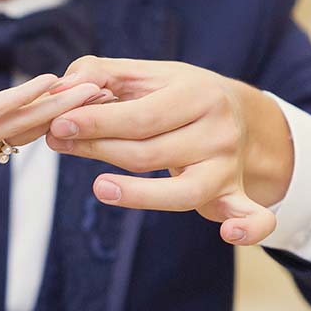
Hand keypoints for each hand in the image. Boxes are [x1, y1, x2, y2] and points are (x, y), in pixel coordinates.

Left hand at [0, 75, 103, 182]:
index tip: (70, 94)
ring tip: (93, 87)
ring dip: (56, 103)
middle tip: (101, 92)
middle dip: (62, 108)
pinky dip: (22, 98)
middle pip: (21, 125)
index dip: (39, 108)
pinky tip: (49, 86)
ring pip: (16, 120)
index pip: (2, 123)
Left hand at [45, 56, 293, 245]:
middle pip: (150, 153)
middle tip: (58, 143)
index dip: (97, 123)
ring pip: (181, 192)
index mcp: (197, 95)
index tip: (60, 125)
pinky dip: (248, 228)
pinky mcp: (235, 196)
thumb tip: (63, 88)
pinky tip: (228, 236)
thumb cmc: (179, 95)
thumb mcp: (146, 74)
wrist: (241, 114)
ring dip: (139, 195)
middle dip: (99, 150)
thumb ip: (100, 74)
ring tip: (98, 187)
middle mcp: (217, 131)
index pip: (141, 116)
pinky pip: (252, 217)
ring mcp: (227, 167)